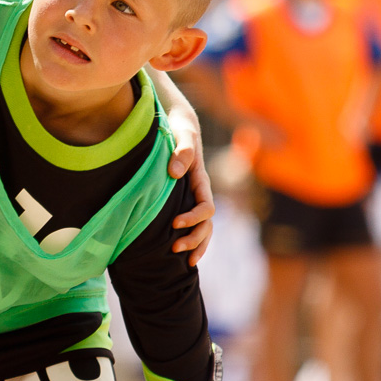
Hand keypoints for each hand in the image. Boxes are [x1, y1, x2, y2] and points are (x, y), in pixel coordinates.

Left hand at [165, 101, 213, 264]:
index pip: (206, 208)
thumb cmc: (179, 127)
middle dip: (194, 239)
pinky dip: (190, 239)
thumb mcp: (182, 134)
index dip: (193, 218)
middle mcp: (200, 193)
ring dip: (195, 244)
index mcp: (201, 182)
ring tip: (180, 257)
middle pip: (207, 225)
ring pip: (203, 228)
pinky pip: (193, 224)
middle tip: (174, 248)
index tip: (174, 222)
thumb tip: (176, 173)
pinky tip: (179, 252)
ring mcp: (193, 197)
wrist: (178, 123)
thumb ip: (182, 150)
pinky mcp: (183, 199)